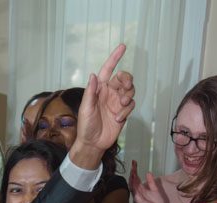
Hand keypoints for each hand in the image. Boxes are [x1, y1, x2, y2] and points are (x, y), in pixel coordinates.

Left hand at [72, 44, 134, 160]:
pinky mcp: (123, 111)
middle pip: (124, 78)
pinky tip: (118, 118)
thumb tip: (94, 75)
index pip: (108, 69)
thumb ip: (91, 92)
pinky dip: (126, 110)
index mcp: (99, 88)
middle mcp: (109, 92)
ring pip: (130, 90)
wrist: (93, 143)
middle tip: (125, 85)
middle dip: (127, 79)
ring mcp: (117, 102)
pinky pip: (131, 105)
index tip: (123, 46)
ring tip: (122, 103)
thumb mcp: (86, 108)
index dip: (115, 57)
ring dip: (129, 94)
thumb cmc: (86, 125)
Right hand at [129, 160, 168, 202]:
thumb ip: (151, 182)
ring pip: (132, 185)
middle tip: (133, 164)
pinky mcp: (140, 201)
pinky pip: (135, 193)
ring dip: (132, 178)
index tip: (134, 163)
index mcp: (141, 189)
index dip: (135, 170)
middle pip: (133, 180)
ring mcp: (138, 196)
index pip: (136, 178)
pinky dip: (134, 188)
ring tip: (133, 170)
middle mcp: (138, 192)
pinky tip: (133, 182)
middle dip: (132, 171)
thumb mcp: (155, 190)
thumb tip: (148, 173)